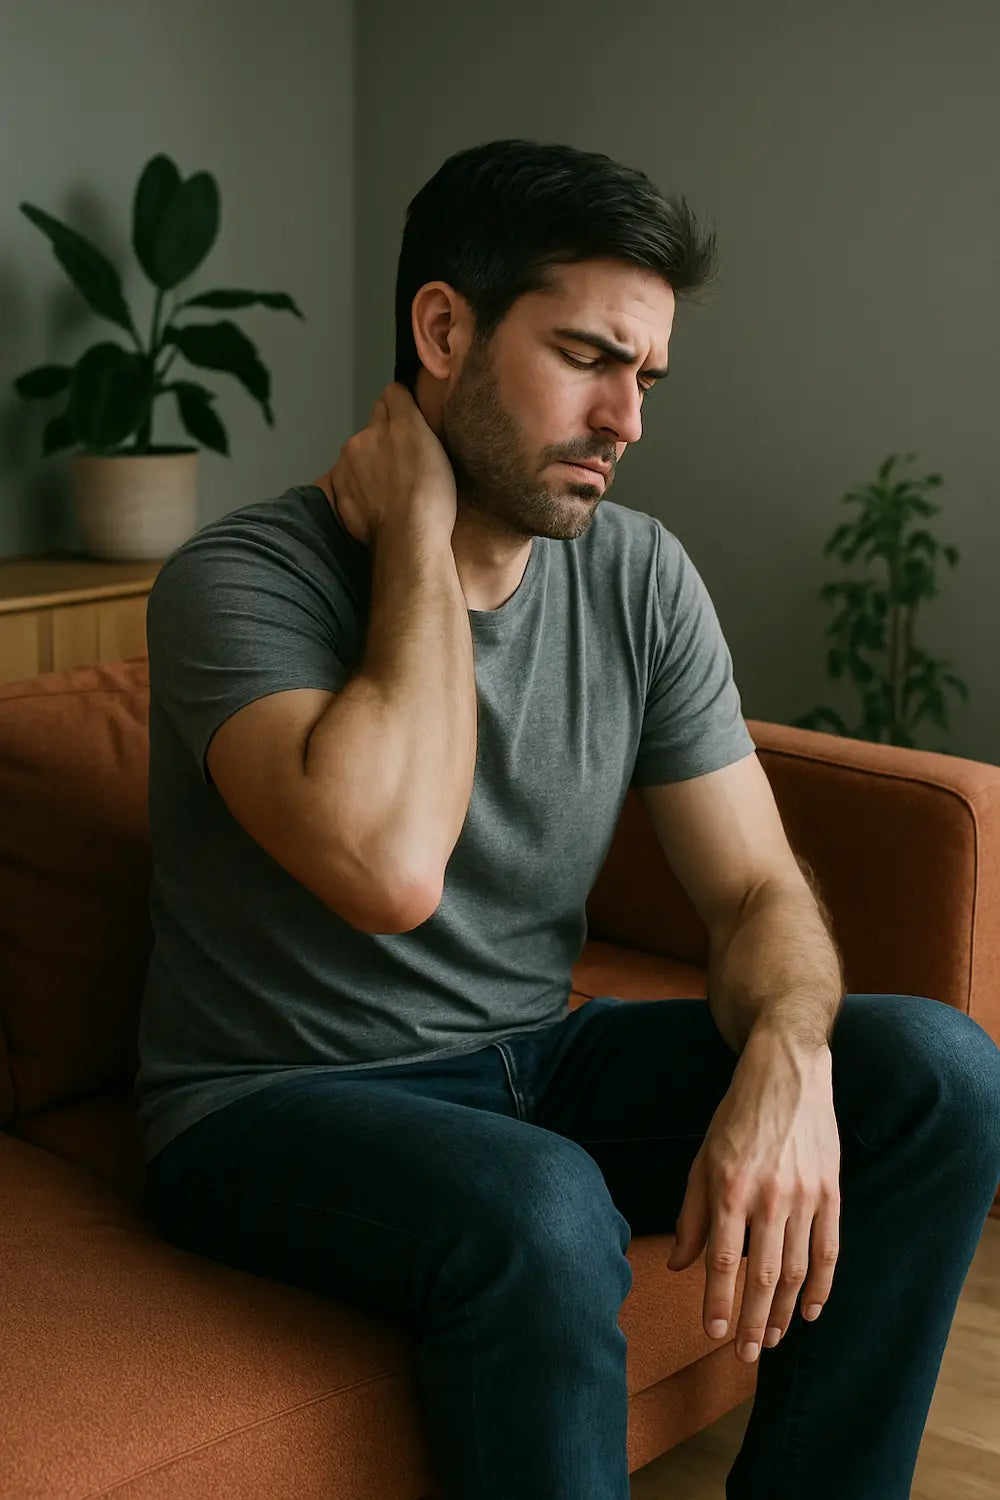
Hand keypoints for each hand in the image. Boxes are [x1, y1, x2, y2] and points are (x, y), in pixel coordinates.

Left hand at [329, 382, 457, 547]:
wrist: (408, 540)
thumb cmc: (434, 499)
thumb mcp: (440, 451)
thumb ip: (418, 423)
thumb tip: (405, 406)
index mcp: (398, 423)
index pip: (393, 394)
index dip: (402, 407)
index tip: (411, 424)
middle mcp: (367, 435)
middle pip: (374, 424)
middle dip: (385, 435)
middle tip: (403, 463)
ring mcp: (348, 463)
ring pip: (359, 451)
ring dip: (370, 461)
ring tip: (389, 488)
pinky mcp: (339, 488)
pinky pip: (347, 477)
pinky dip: (358, 485)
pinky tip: (375, 502)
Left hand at [666, 1027, 841, 1362]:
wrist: (786, 1073)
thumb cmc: (737, 1117)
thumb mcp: (703, 1159)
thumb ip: (693, 1215)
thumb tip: (681, 1266)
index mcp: (730, 1188)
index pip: (722, 1261)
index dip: (718, 1303)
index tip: (713, 1335)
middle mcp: (769, 1197)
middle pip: (763, 1277)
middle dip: (753, 1322)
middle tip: (746, 1356)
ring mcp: (805, 1196)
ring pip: (797, 1272)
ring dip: (785, 1314)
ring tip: (772, 1341)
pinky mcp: (831, 1193)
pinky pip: (829, 1251)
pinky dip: (823, 1287)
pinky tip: (812, 1311)